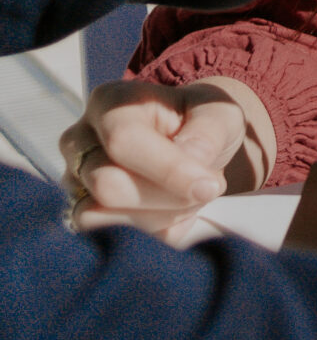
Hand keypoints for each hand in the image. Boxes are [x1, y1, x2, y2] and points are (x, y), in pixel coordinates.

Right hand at [60, 77, 267, 240]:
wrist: (192, 137)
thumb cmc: (201, 119)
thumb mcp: (219, 112)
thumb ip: (208, 132)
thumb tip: (193, 160)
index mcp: (111, 103)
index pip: (123, 142)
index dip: (168, 170)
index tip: (208, 185)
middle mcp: (80, 140)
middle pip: (107, 186)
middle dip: (167, 197)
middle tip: (205, 188)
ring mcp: (74, 179)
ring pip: (101, 216)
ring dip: (159, 216)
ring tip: (188, 197)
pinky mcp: (82, 211)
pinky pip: (108, 236)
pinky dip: (150, 231)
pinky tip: (173, 213)